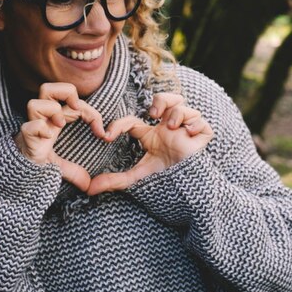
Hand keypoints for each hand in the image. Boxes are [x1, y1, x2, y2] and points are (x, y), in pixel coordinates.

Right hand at [14, 83, 104, 191]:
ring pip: (35, 102)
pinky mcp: (26, 139)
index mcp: (54, 118)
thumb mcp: (60, 165)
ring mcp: (33, 127)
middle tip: (76, 108)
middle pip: (48, 88)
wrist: (18, 171)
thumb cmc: (38, 161)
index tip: (103, 133)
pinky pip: (30, 127)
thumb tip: (88, 184)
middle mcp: (42, 119)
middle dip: (66, 92)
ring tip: (61, 125)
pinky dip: (40, 129)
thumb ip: (75, 171)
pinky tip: (49, 138)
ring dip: (52, 111)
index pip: (74, 101)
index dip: (92, 113)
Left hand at [88, 93, 212, 194]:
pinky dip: (195, 125)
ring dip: (177, 113)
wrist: (186, 192)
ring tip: (172, 128)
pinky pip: (202, 123)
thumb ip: (114, 180)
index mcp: (151, 136)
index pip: (134, 121)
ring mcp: (186, 132)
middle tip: (153, 115)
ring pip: (184, 107)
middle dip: (161, 100)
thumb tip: (88, 189)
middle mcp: (168, 129)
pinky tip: (187, 134)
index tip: (106, 136)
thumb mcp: (136, 178)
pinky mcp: (201, 139)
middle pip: (167, 99)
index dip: (118, 125)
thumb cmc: (162, 181)